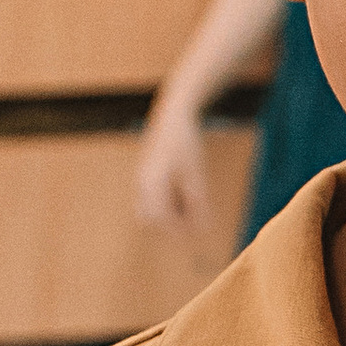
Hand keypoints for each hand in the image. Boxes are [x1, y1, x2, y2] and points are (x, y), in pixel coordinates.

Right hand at [133, 94, 210, 234]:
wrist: (174, 115)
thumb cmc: (185, 142)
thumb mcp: (196, 174)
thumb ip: (198, 202)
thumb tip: (204, 228)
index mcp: (151, 183)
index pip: (160, 218)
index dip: (178, 229)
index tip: (197, 230)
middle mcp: (141, 183)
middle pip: (149, 218)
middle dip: (169, 224)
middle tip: (193, 220)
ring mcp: (141, 178)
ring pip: (148, 209)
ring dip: (167, 214)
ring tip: (190, 205)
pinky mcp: (146, 175)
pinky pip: (150, 198)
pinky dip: (166, 203)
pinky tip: (184, 192)